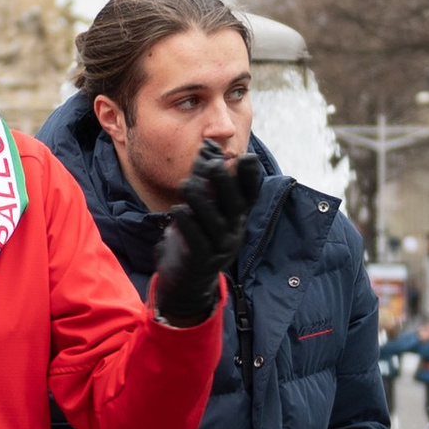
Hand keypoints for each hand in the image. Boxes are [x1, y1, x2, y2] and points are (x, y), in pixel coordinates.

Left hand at [150, 143, 262, 327]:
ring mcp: (219, 248)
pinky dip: (187, 223)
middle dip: (226, 184)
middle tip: (214, 165)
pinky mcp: (201, 260)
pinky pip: (196, 240)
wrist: (187, 283)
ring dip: (200, 201)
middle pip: (235, 205)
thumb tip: (208, 145)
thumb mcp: (203, 208)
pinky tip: (177, 210)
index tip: (247, 158)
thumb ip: (205, 178)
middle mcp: (233, 231)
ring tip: (186, 185)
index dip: (250, 177)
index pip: (250, 195)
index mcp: (236, 217)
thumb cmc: (195, 238)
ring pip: (213, 221)